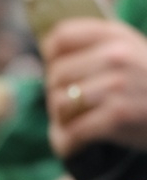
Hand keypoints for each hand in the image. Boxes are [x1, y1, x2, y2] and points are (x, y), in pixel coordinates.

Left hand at [44, 18, 146, 156]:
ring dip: (60, 120)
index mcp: (116, 35)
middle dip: (55, 95)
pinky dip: (67, 142)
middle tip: (66, 109)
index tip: (57, 70)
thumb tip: (49, 49)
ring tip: (71, 125)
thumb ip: (98, 47)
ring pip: (59, 104)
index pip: (60, 37)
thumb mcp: (131, 51)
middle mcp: (115, 56)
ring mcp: (116, 86)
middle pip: (56, 75)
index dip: (50, 57)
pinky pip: (72, 131)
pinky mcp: (116, 116)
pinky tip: (72, 144)